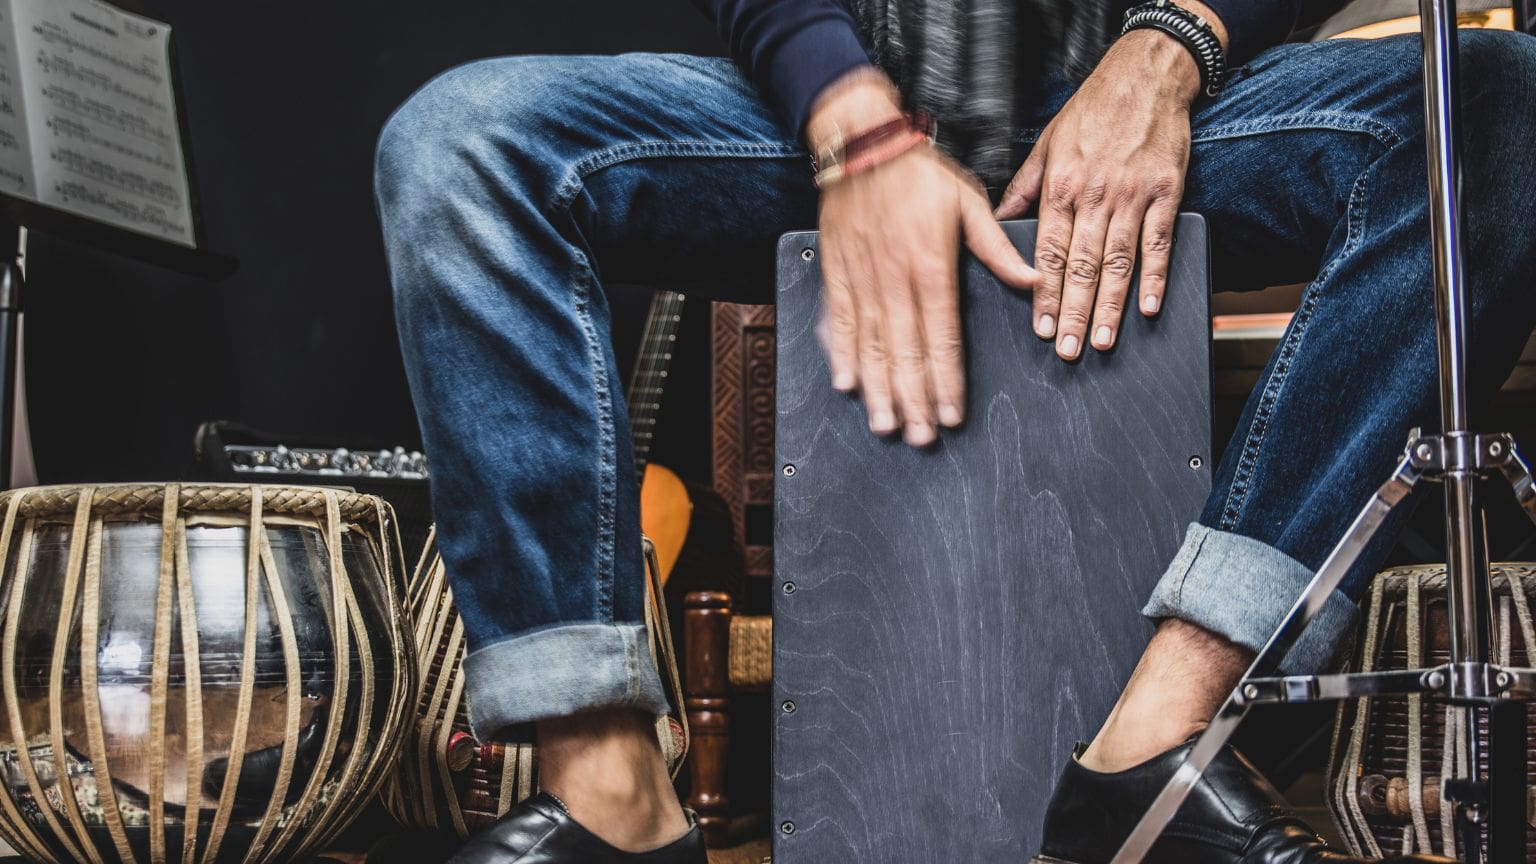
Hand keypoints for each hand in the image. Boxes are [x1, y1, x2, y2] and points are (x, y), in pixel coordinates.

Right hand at [810, 71, 1038, 446]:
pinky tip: (847, 383)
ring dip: (878, 388)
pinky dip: (840, 353)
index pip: (942, 338)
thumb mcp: (970, 204)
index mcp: (932, 267)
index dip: (946, 381)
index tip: (951, 415)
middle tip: (919, 438)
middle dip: (914, 399)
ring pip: (870, 345)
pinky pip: (837, 321)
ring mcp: (862, 279)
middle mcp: (894, 280)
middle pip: (905, 352)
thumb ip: (999, 250)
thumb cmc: (920, 174)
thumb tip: (1035, 281)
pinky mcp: (837, 273)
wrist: (864, 145)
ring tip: (886, 424)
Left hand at [994, 28, 1208, 359]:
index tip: (1040, 326)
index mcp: (1060, 186)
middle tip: (1066, 350)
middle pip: (1081, 266)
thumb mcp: (1045, 144)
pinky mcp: (1166, 192)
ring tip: (1102, 341)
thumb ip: (1024, 189)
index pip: (1047, 252)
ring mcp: (1132, 195)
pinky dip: (1156, 277)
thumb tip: (998, 224)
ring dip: (1111, 306)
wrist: (1145, 76)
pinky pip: (1159, 242)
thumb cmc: (1092, 111)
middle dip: (1072, 313)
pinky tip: (1149, 307)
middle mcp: (1095, 195)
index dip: (1042, 293)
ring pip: (1118, 261)